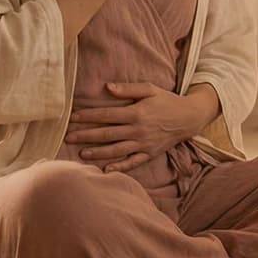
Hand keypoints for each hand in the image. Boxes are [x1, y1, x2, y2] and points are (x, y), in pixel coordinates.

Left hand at [65, 82, 212, 173]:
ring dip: (97, 153)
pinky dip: (120, 167)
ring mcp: (143, 144)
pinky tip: (106, 169)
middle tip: (68, 138)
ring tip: (81, 154)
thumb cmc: (167, 100)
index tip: (72, 118)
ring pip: (116, 150)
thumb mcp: (150, 88)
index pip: (106, 115)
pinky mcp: (149, 154)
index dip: (88, 117)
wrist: (189, 117)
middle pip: (107, 134)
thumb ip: (128, 88)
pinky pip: (132, 162)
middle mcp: (138, 130)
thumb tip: (107, 87)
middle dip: (86, 136)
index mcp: (136, 113)